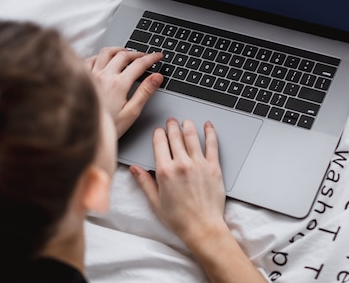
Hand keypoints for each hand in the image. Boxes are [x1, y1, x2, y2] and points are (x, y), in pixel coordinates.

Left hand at [85, 47, 162, 137]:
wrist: (82, 134)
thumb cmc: (107, 127)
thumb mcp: (132, 112)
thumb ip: (145, 92)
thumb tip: (157, 77)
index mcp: (118, 84)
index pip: (139, 64)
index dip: (151, 58)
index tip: (158, 56)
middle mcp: (103, 76)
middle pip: (123, 55)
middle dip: (137, 53)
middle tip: (146, 56)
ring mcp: (91, 75)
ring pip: (106, 52)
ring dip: (119, 50)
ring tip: (127, 53)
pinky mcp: (81, 78)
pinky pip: (90, 59)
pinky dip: (100, 56)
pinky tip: (104, 61)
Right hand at [131, 120, 267, 282]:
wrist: (202, 227)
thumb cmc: (179, 219)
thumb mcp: (155, 202)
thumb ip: (144, 182)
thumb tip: (134, 169)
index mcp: (165, 171)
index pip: (160, 143)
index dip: (158, 134)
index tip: (159, 131)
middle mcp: (181, 164)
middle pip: (175, 137)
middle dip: (172, 126)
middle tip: (172, 121)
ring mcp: (199, 164)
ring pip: (192, 137)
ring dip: (188, 126)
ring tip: (186, 121)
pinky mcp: (214, 167)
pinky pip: (212, 145)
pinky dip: (210, 133)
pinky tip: (208, 126)